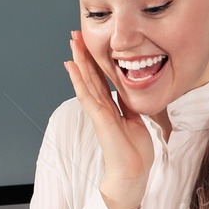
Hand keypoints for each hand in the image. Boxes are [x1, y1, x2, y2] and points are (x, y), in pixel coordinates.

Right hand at [63, 30, 152, 208]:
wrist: (132, 172)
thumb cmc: (134, 152)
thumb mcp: (137, 121)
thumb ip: (130, 106)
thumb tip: (130, 93)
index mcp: (110, 107)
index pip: (101, 79)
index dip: (96, 61)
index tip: (90, 45)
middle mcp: (101, 107)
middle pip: (90, 76)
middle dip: (84, 55)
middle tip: (75, 35)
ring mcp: (98, 112)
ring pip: (86, 81)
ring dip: (78, 60)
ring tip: (72, 43)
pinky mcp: (98, 117)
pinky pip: (86, 94)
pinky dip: (78, 79)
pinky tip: (71, 66)